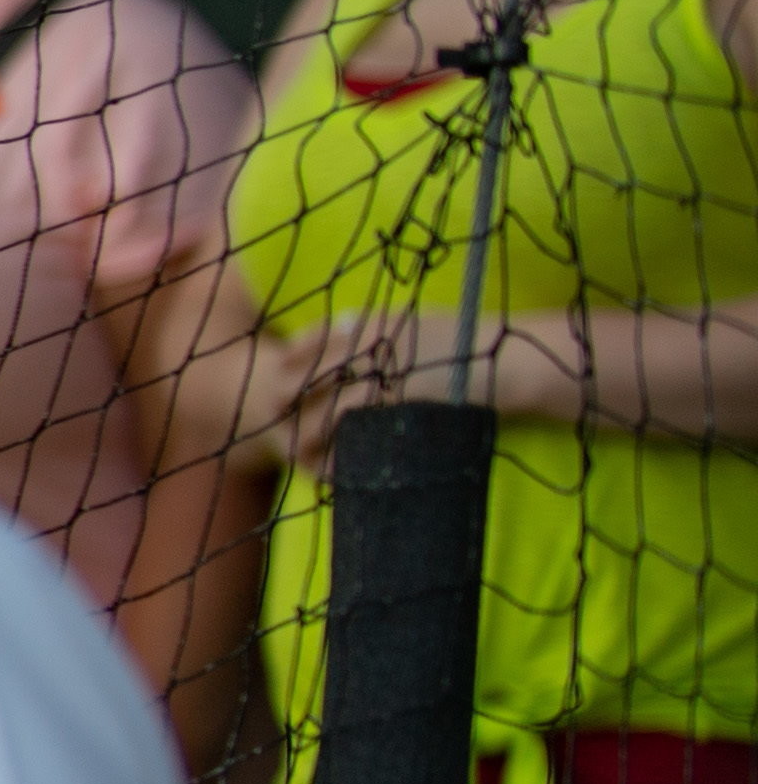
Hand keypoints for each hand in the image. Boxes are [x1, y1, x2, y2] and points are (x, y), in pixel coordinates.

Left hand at [248, 309, 485, 471]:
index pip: (320, 332)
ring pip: (324, 398)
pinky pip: (350, 421)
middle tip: (271, 413)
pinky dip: (335, 445)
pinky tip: (329, 464)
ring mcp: (383, 365)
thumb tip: (369, 338)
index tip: (284, 368)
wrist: (514, 358)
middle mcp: (375, 338)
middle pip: (312, 366)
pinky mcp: (395, 392)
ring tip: (293, 451)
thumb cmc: (478, 345)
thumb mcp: (428, 326)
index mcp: (380, 319)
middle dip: (288, 391)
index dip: (298, 353)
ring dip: (305, 428)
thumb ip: (393, 333)